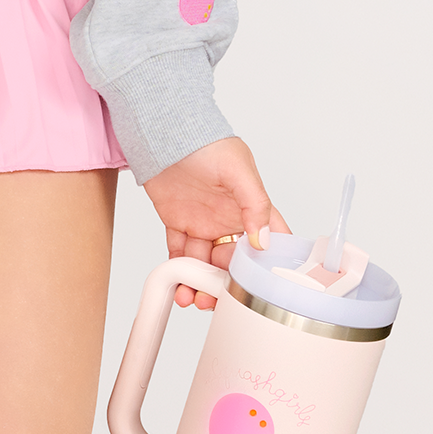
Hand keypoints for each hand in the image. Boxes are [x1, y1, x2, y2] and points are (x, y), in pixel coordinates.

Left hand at [143, 135, 287, 310]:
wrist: (163, 131)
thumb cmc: (205, 142)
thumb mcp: (237, 170)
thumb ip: (255, 204)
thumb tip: (263, 239)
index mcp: (250, 209)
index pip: (269, 243)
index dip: (269, 268)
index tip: (265, 292)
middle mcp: (228, 220)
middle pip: (234, 263)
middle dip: (228, 286)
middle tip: (219, 302)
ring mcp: (203, 223)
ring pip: (205, 263)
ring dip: (200, 283)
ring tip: (194, 298)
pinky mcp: (178, 222)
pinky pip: (180, 252)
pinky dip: (178, 270)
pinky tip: (178, 283)